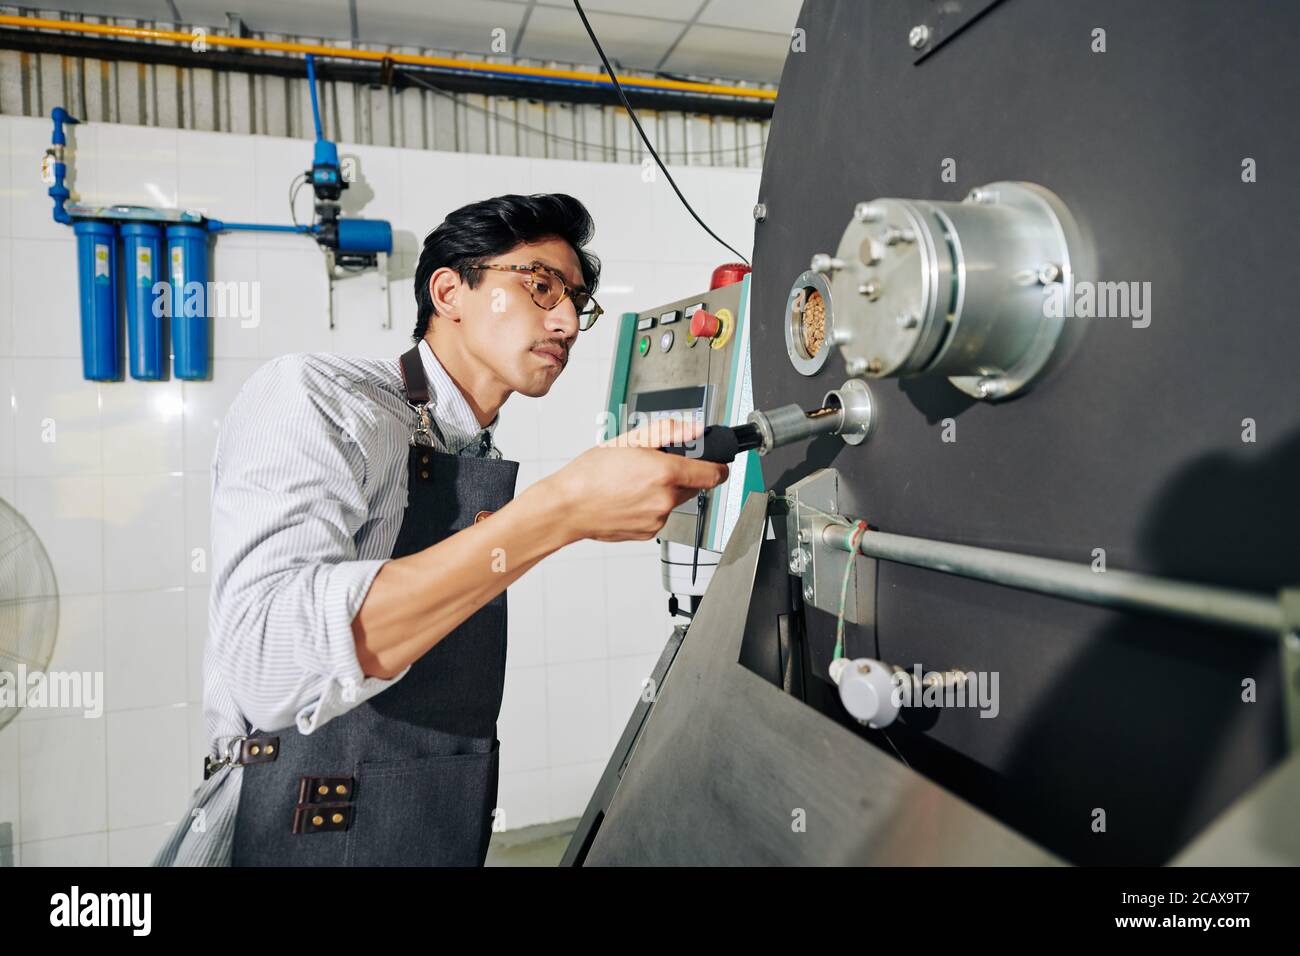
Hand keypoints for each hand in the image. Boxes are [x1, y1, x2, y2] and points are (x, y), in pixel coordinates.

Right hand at [542, 418, 728, 543]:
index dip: (717, 466)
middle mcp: (665, 500)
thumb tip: (694, 429)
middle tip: (654, 467)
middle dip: (682, 475)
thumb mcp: (628, 440)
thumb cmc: (589, 475)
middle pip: (694, 487)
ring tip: (633, 483)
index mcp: (665, 474)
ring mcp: (657, 520)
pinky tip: (629, 499)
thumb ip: (667, 432)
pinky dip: (650, 507)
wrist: (567, 507)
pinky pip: (659, 516)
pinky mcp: (648, 533)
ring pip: (674, 502)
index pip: (713, 474)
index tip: (716, 463)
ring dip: (663, 492)